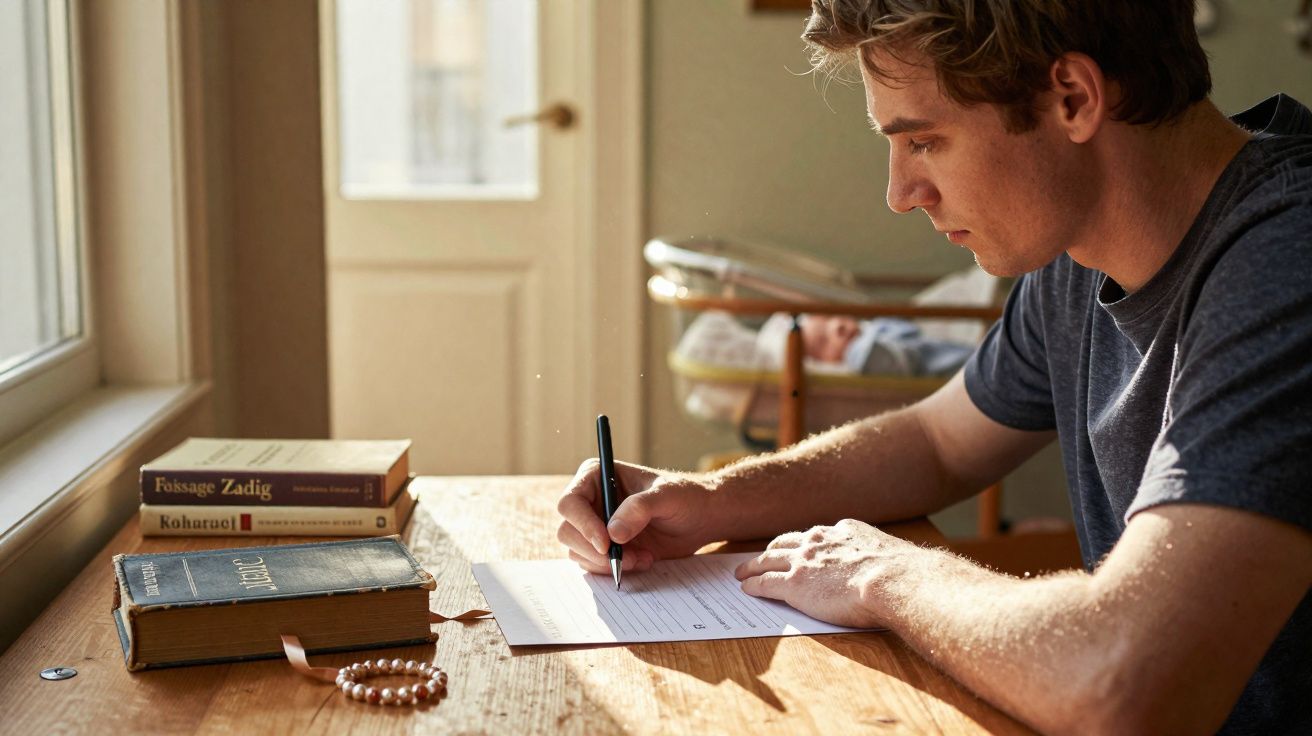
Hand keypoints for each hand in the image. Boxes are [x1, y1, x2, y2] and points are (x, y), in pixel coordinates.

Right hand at [556, 459, 717, 574]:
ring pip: (577, 551)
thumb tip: (613, 533)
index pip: (571, 502)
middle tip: (625, 558)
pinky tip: (642, 560)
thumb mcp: (667, 496)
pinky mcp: (605, 547)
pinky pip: (593, 564)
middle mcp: (591, 501)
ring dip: (607, 562)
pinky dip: (614, 569)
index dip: (583, 525)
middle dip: (595, 550)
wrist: (700, 519)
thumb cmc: (685, 497)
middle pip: (568, 531)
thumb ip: (640, 509)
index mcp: (598, 476)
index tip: (606, 543)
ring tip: (641, 557)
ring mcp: (595, 525)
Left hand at [734, 518, 916, 627]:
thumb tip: (887, 570)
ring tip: (742, 572)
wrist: (893, 580)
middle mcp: (818, 541)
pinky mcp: (793, 584)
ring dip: (753, 565)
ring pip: (769, 560)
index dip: (802, 544)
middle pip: (786, 543)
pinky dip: (753, 584)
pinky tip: (746, 588)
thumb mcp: (889, 554)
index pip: (814, 536)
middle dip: (772, 550)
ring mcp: (803, 561)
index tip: (796, 548)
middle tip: (761, 557)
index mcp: (842, 530)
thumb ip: (878, 557)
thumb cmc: (901, 574)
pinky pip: (765, 582)